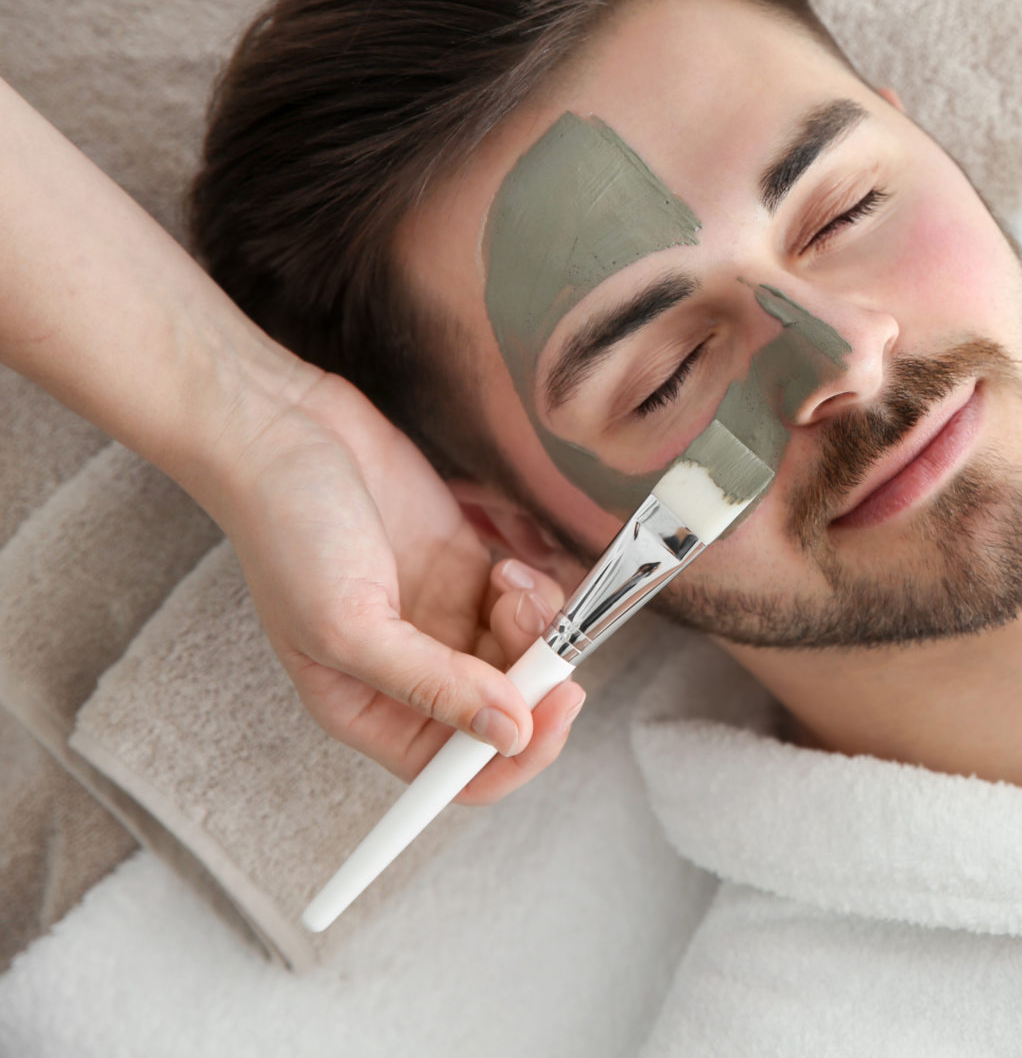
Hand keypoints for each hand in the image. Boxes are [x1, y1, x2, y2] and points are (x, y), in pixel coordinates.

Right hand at [215, 371, 582, 802]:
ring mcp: (441, 622)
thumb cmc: (288, 530)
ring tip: (510, 584)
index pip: (455, 774)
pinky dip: (533, 594)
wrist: (285, 432)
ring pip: (522, 658)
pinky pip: (525, 608)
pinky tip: (508, 567)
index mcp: (367, 710)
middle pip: (503, 714)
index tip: (550, 711)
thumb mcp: (349, 624)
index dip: (513, 756)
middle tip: (542, 636)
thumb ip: (434, 686)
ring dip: (535, 630)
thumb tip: (510, 735)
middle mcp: (409, 675)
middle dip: (533, 680)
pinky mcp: (464, 571)